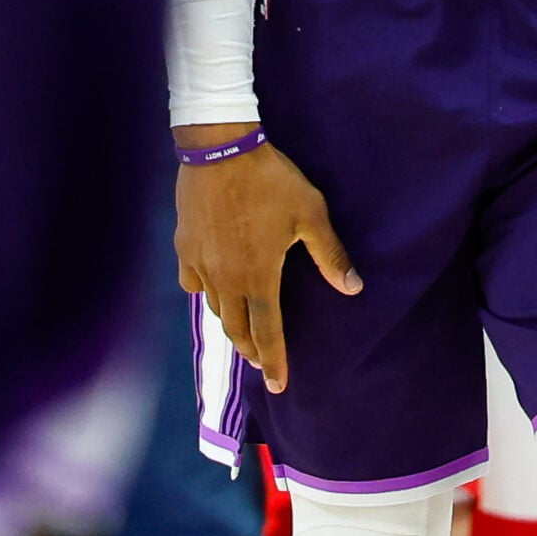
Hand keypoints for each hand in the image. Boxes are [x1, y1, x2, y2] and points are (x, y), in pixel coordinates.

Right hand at [173, 127, 362, 394]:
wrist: (219, 150)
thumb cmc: (271, 181)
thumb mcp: (310, 213)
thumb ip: (330, 254)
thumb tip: (353, 288)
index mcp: (258, 276)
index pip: (267, 332)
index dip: (274, 361)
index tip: (279, 385)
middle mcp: (226, 279)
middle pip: (236, 328)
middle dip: (250, 350)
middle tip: (261, 362)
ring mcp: (200, 265)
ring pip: (214, 308)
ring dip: (230, 325)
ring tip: (242, 331)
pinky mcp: (183, 248)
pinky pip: (193, 284)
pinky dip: (205, 295)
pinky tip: (211, 291)